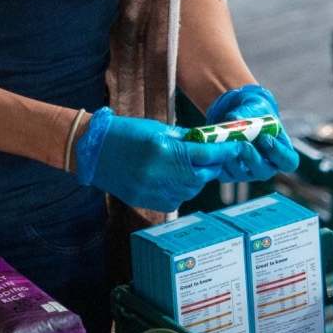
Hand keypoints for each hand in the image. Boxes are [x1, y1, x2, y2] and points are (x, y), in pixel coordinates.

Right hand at [72, 110, 249, 213]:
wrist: (94, 152)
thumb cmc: (126, 134)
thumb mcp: (159, 130)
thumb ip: (186, 139)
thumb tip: (210, 142)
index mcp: (166, 151)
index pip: (207, 154)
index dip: (225, 151)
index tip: (237, 148)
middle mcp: (162, 174)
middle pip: (203, 175)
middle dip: (210, 166)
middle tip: (209, 157)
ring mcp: (155, 191)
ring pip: (191, 189)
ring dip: (195, 178)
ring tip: (184, 166)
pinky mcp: (150, 202)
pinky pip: (177, 199)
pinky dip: (181, 189)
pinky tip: (170, 178)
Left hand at [204, 84, 300, 183]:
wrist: (235, 114)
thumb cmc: (253, 111)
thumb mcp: (254, 106)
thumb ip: (248, 112)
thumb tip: (235, 118)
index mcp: (281, 151)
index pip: (288, 161)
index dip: (279, 153)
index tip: (266, 138)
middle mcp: (266, 165)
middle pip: (264, 172)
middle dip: (253, 158)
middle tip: (244, 144)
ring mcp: (248, 172)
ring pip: (242, 174)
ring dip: (233, 159)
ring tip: (225, 142)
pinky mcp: (230, 174)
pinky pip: (224, 173)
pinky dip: (219, 161)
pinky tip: (215, 147)